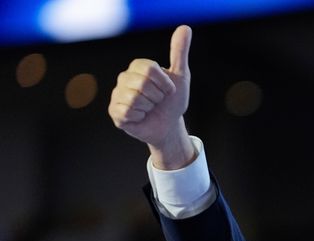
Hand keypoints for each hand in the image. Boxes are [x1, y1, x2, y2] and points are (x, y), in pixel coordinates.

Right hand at [108, 25, 193, 168]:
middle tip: (158, 101)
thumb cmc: (173, 101)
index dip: (164, 84)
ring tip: (149, 108)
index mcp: (137, 67)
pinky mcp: (115, 112)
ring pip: (135, 99)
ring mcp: (117, 95)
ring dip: (149, 107)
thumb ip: (179, 52)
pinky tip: (141, 117)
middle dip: (158, 96)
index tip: (168, 90)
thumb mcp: (181, 76)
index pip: (150, 69)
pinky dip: (140, 117)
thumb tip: (185, 28)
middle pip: (142, 84)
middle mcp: (124, 78)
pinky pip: (127, 112)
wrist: (169, 125)